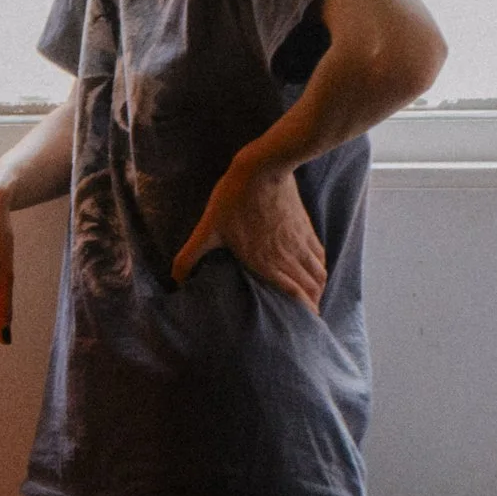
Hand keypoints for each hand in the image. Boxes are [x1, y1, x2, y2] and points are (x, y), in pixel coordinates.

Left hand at [172, 156, 326, 309]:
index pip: (295, 296)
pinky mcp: (306, 228)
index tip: (301, 328)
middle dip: (311, 308)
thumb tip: (175, 279)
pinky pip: (320, 256)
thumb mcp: (207, 229)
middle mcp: (289, 256)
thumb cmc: (234, 199)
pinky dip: (321, 270)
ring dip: (318, 290)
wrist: (264, 168)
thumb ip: (190, 257)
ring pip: (319, 274)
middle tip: (306, 320)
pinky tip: (316, 272)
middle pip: (312, 290)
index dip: (302, 314)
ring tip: (312, 300)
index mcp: (268, 263)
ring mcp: (300, 242)